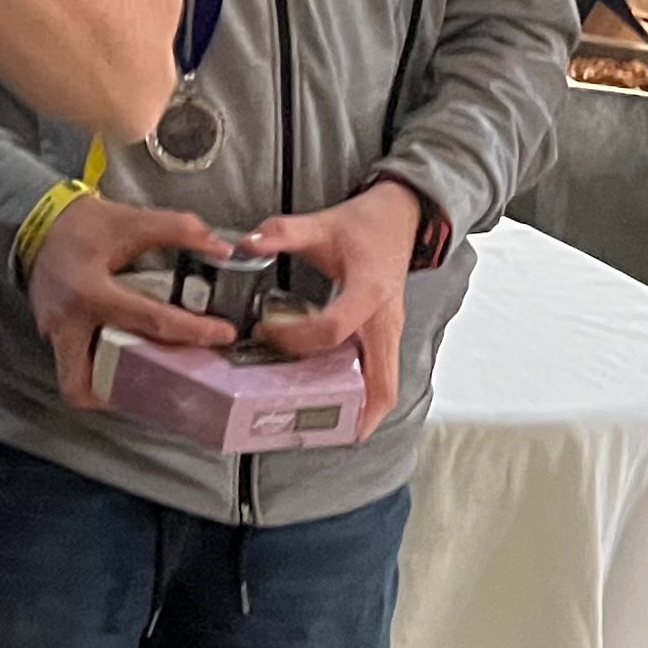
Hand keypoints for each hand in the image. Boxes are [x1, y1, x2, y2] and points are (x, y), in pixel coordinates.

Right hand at [27, 193, 238, 410]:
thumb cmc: (82, 224)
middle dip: (126, 392)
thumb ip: (178, 229)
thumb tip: (222, 249)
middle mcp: (68, 322)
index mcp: (92, 292)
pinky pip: (75, 364)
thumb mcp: (131, 220)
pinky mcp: (51, 335)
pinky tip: (126, 359)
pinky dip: (100, 369)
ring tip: (148, 378)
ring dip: (109, 387)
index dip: (192, 330)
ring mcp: (53, 333)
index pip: (150, 321)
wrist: (33, 220)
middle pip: (88, 381)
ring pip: (76, 381)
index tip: (223, 334)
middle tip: (170, 380)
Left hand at [247, 181, 420, 432]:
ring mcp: (390, 332)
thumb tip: (245, 244)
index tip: (266, 334)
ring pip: (386, 386)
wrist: (401, 218)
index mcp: (369, 292)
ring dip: (360, 410)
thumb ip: (283, 233)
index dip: (296, 338)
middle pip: (381, 384)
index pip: (333, 329)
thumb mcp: (322, 224)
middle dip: (353, 412)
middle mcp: (386, 321)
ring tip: (322, 428)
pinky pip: (382, 376)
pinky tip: (335, 405)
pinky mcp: (387, 337)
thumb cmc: (365, 225)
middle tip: (313, 430)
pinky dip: (364, 396)